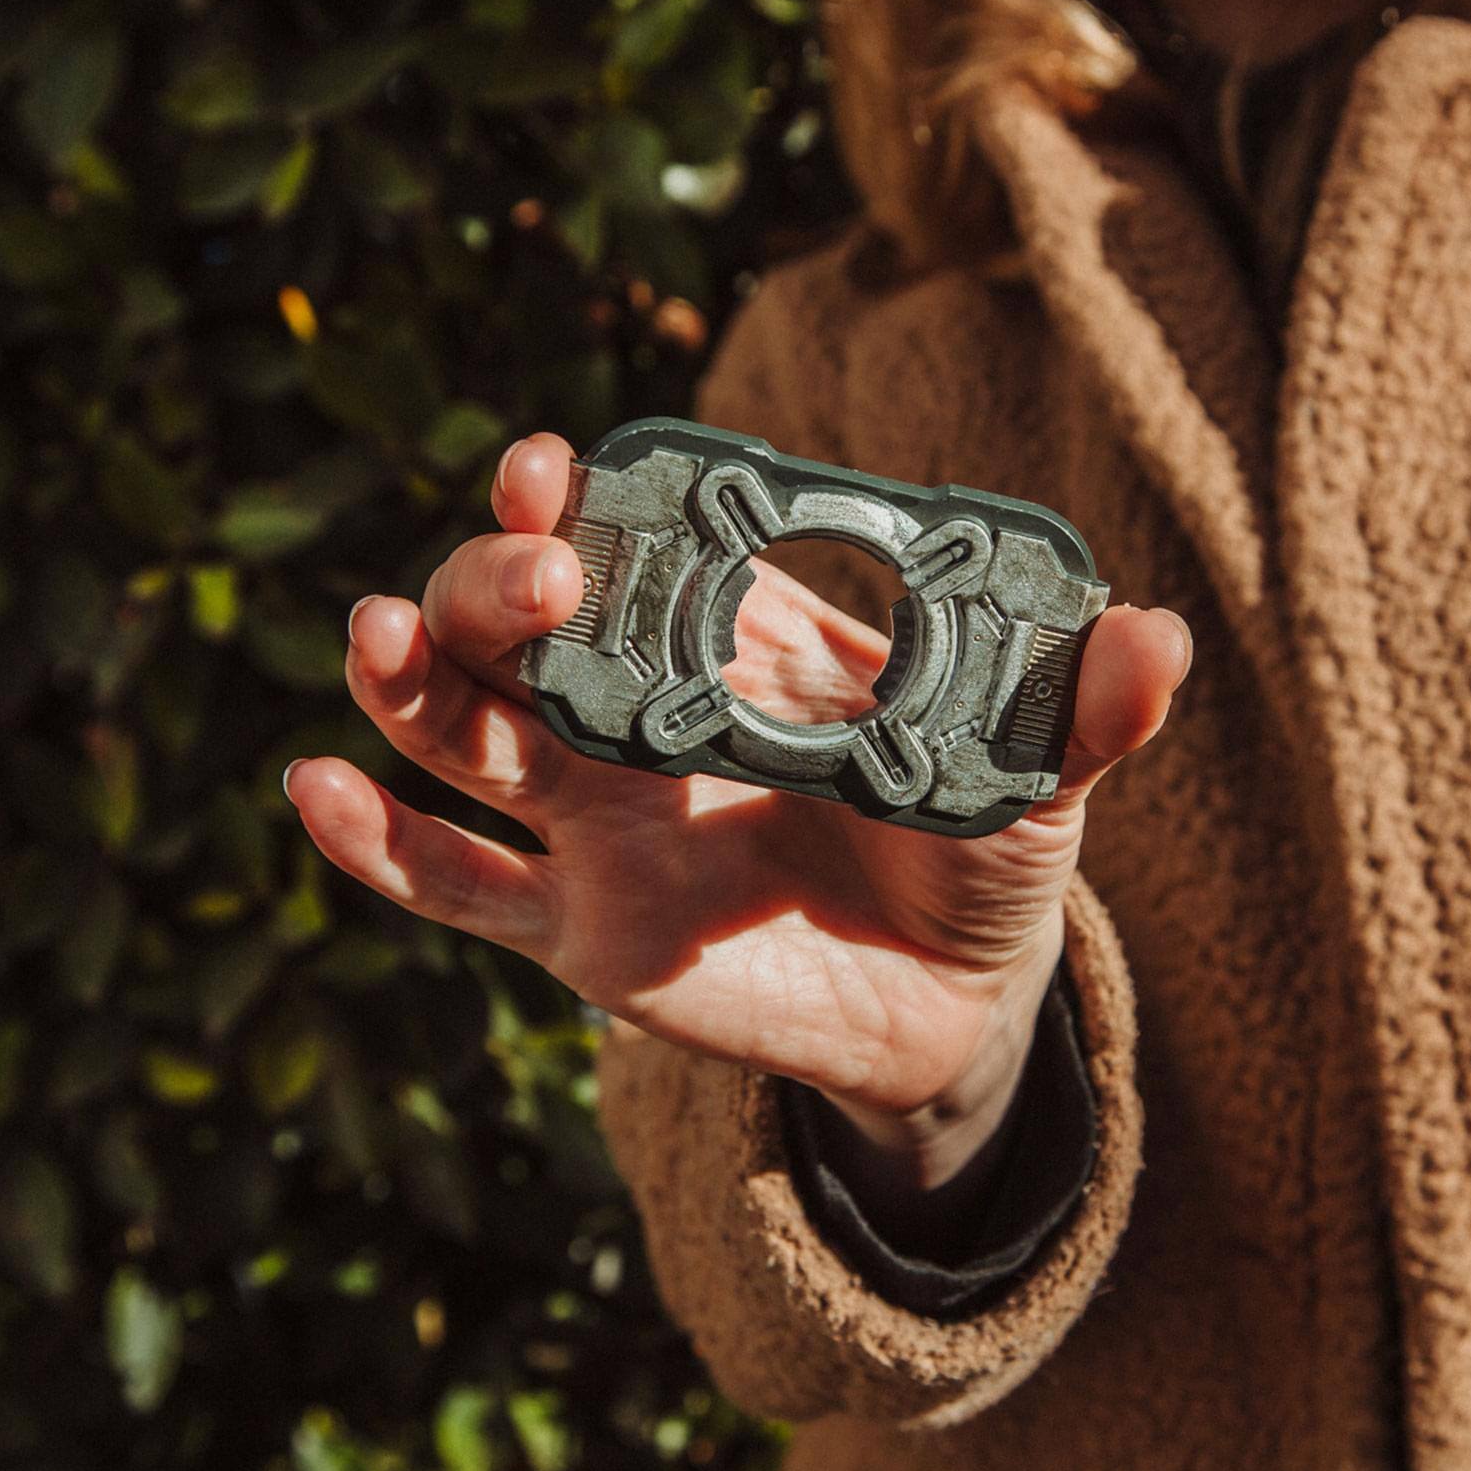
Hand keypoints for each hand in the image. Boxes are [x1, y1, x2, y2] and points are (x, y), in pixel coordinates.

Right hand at [286, 433, 1191, 1188]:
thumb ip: (1082, 712)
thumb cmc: (984, 852)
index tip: (556, 467)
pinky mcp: (581, 931)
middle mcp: (645, 717)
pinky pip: (459, 887)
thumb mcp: (1035, 777)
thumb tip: (1158, 638)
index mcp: (739, 644)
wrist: (953, 1002)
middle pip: (522, 633)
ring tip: (374, 638)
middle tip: (534, 575)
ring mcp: (598, 824)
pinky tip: (313, 792)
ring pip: (466, 737)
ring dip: (411, 686)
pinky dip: (379, 847)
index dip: (581, 504)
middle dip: (499, 587)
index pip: (632, 548)